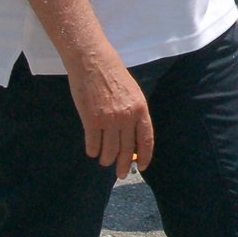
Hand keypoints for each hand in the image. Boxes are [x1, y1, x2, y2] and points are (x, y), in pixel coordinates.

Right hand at [67, 54, 153, 178]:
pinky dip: (92, 150)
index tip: (142, 167)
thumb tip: (133, 138)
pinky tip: (92, 151)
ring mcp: (108, 120)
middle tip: (121, 174)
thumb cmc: (113, 75)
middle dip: (124, 165)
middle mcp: (126, 117)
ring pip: (109, 151)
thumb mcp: (132, 93)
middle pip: (127, 150)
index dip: (145, 156)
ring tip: (104, 161)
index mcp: (140, 109)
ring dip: (106, 159)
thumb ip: (134, 114)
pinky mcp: (91, 121)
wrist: (93, 62)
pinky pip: (93, 144)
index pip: (146, 140)